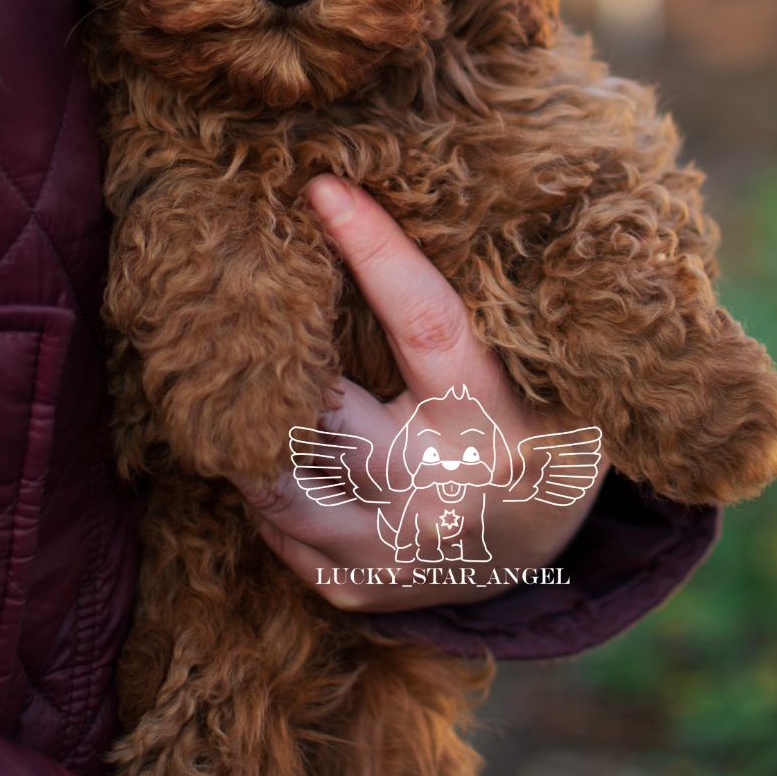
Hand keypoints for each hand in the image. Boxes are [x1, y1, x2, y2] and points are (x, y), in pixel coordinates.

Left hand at [231, 175, 606, 608]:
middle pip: (326, 419)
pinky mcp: (359, 587)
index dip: (373, 250)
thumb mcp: (528, 370)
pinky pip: (281, 534)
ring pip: (282, 489)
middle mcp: (442, 492)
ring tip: (228, 389)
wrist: (549, 548)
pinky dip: (266, 491)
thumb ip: (466, 313)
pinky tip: (266, 450)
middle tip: (234, 312)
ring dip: (248, 437)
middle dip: (279, 367)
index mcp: (494, 421)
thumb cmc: (530, 424)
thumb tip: (384, 210)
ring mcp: (396, 550)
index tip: (322, 188)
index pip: (425, 321)